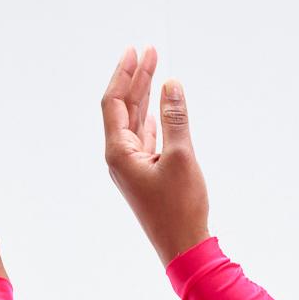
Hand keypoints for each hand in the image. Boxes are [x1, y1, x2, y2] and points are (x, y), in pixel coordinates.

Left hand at [101, 45, 209, 268]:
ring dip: (145, 96)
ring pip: (136, 123)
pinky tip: (156, 109)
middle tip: (150, 51)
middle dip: (136, 79)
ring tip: (155, 70)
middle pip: (124, 109)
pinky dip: (152, 119)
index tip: (137, 51)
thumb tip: (171, 84)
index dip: (124, 74)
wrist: (183, 248)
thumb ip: (176, 118)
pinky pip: (145, 139)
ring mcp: (133, 168)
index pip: (115, 103)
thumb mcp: (181, 156)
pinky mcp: (147, 176)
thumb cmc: (180, 208)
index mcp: (119, 153)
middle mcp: (120, 159)